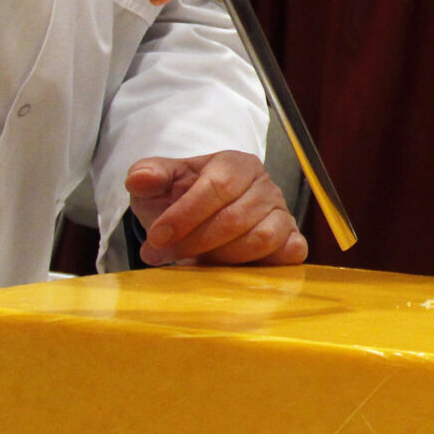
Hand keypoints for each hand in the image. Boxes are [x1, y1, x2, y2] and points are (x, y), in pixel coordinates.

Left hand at [125, 150, 306, 265]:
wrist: (201, 218)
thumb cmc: (182, 198)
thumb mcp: (160, 183)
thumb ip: (148, 175)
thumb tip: (141, 178)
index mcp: (236, 164)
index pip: (217, 187)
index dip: (185, 214)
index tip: (157, 236)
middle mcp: (265, 186)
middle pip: (235, 218)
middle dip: (195, 241)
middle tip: (167, 255)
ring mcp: (282, 214)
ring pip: (260, 239)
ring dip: (221, 257)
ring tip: (195, 262)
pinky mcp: (292, 240)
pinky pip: (289, 253)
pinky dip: (265, 263)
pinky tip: (234, 269)